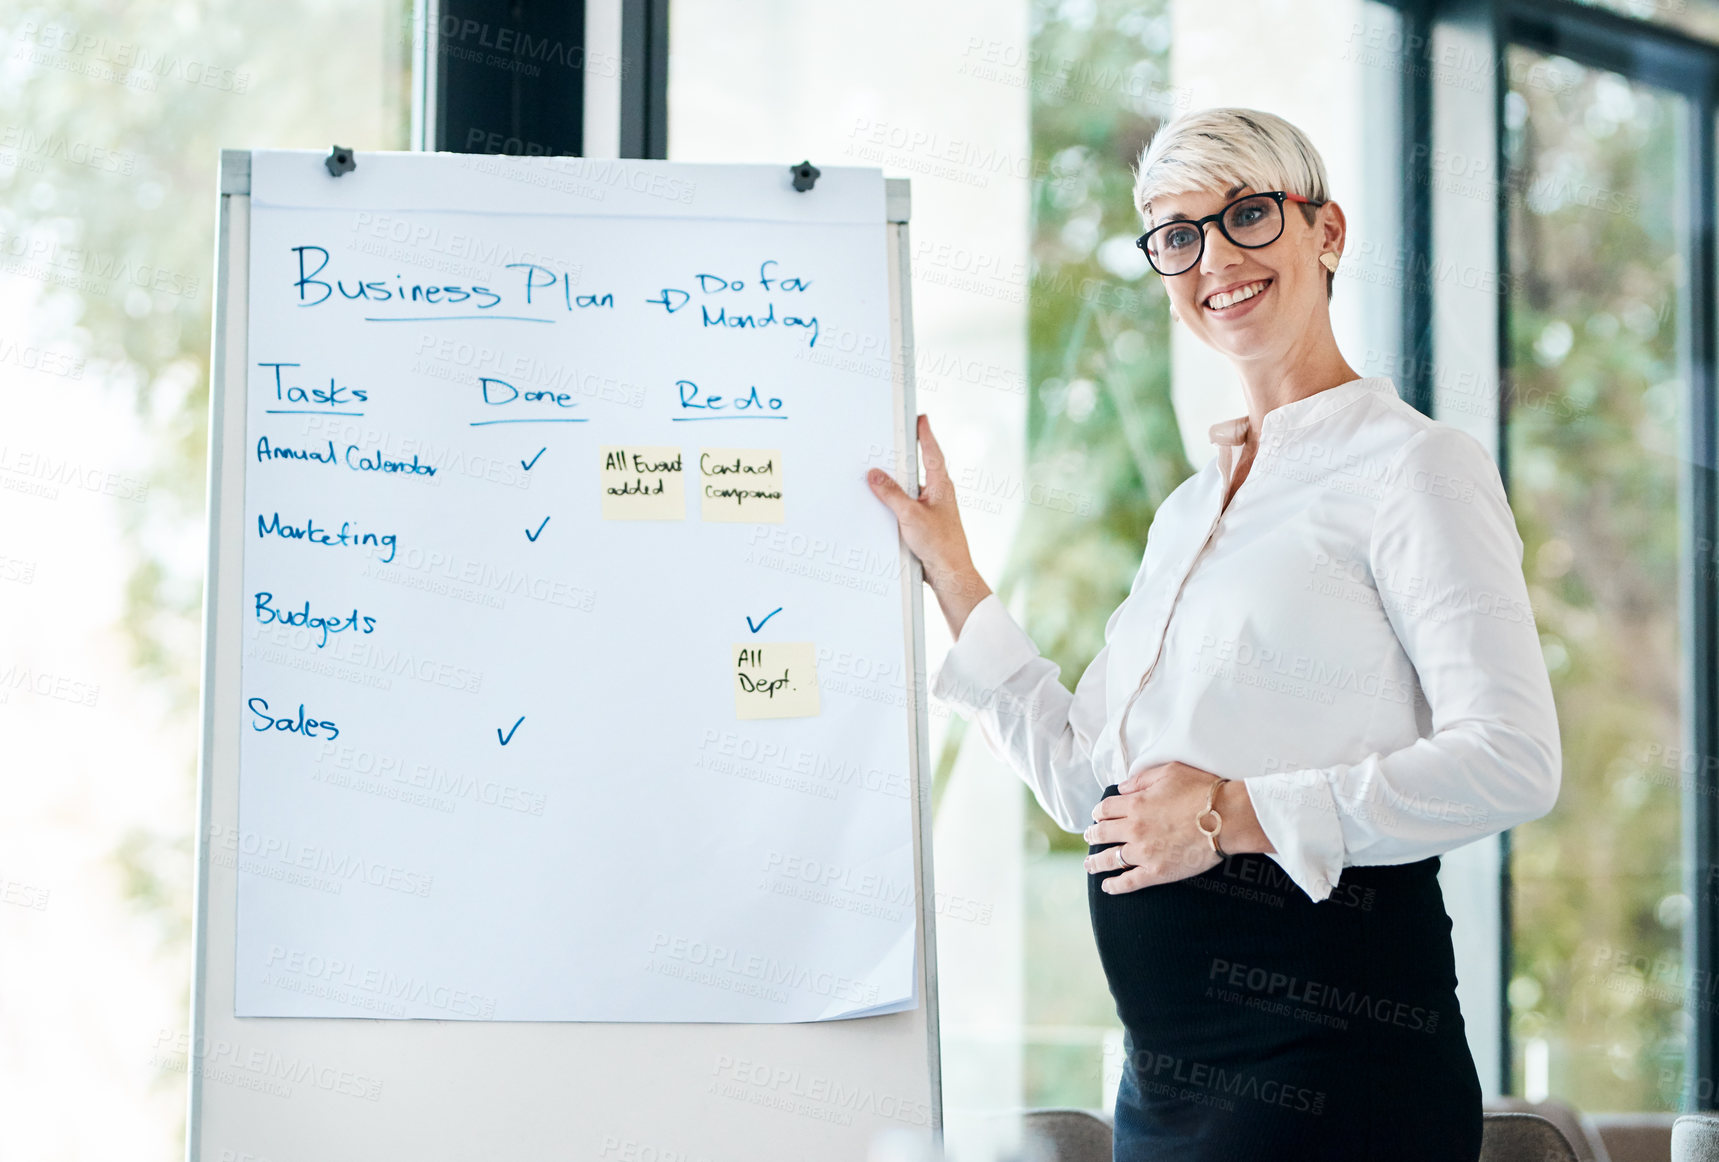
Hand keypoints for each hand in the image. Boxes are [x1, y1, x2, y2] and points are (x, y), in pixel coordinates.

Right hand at [865, 413, 990, 636]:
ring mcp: (933, 509)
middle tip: (894, 437)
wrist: (951, 575)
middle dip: (906, 454)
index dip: (924, 433)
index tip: (920, 417)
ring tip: (880, 470)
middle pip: (920, 467)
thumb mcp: (910, 515)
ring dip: (898, 481)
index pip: (931, 451)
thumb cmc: (940, 545)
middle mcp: (939, 494)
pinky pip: (907, 505)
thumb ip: (891, 493)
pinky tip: (882, 505)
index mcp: (941, 485)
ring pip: (912, 488)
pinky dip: (895, 501)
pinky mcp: (925, 524)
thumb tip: (875, 474)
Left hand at [1083, 761, 1237, 893]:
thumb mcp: (1169, 772)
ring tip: (1089, 864)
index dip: (1098, 812)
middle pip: (1102, 833)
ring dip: (1095, 862)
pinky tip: (1107, 887)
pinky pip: (1129, 881)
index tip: (1097, 816)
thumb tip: (1122, 788)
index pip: (1105, 809)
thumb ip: (1141, 779)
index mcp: (1135, 803)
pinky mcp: (1157, 872)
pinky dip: (1115, 886)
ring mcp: (1144, 852)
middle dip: (1092, 835)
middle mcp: (1134, 828)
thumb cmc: (1202, 791)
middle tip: (1089, 837)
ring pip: (1110, 859)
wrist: (1226, 817)